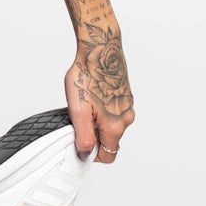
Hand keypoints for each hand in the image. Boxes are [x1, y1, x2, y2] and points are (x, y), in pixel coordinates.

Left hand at [64, 38, 134, 165]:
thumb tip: (85, 154)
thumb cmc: (87, 76)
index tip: (79, 141)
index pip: (108, 155)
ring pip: (112, 125)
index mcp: (116, 125)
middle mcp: (126, 118)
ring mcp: (128, 106)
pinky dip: (103, 110)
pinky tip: (93, 95)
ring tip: (85, 104)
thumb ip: (83, 136)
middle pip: (109, 141)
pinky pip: (114, 112)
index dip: (92, 154)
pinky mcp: (126, 96)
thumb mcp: (78, 111)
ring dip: (98, 122)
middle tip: (79, 119)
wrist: (100, 49)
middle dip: (94, 136)